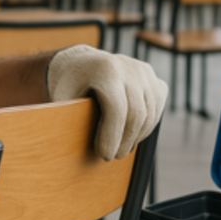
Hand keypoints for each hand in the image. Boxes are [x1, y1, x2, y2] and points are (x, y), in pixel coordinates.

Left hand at [47, 45, 167, 160]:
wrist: (82, 63)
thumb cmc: (69, 86)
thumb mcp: (62, 98)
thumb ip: (70, 117)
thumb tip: (73, 148)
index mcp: (105, 69)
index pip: (117, 109)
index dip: (112, 137)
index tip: (104, 155)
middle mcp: (129, 67)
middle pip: (136, 114)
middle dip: (125, 141)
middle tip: (113, 156)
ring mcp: (144, 71)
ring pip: (150, 113)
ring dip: (137, 136)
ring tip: (121, 149)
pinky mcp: (153, 78)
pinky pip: (157, 107)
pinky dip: (148, 125)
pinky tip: (132, 135)